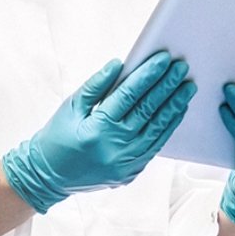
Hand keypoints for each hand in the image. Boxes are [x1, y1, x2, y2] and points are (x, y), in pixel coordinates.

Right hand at [2, 51, 196, 213]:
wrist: (47, 176)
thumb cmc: (56, 138)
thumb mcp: (70, 107)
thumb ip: (96, 85)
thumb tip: (118, 65)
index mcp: (98, 128)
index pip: (130, 95)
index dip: (148, 75)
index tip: (163, 59)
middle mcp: (115, 147)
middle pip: (148, 110)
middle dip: (167, 86)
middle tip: (181, 68)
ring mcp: (125, 163)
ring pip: (157, 130)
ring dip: (175, 106)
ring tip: (187, 88)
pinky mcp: (131, 172)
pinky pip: (155, 146)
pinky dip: (167, 127)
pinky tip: (176, 112)